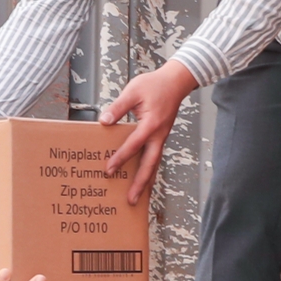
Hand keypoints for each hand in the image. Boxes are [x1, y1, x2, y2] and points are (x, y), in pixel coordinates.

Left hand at [101, 60, 200, 202]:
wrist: (176, 81)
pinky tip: (142, 178)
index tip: (109, 169)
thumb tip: (105, 121)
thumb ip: (118, 107)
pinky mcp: (160, 137)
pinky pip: (154, 157)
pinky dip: (149, 170)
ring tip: (137, 196)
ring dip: (146, 181)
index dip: (120, 158)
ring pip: (154, 164)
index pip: (133, 145)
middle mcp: (159, 135)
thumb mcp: (133, 91)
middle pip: (150, 165)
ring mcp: (161, 137)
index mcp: (151, 124)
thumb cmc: (155, 84)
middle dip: (140, 183)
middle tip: (131, 199)